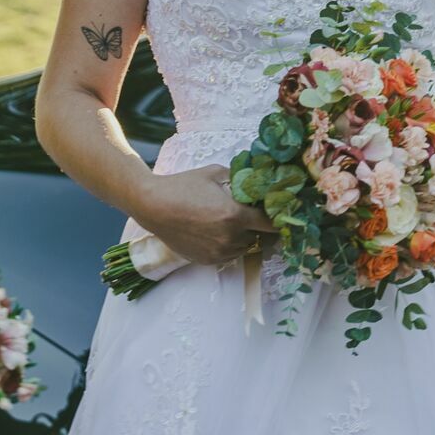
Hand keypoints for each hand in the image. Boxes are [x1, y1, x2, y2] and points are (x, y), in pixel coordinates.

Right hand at [134, 164, 274, 265]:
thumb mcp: (215, 174)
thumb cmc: (183, 186)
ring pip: (245, 248)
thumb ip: (239, 178)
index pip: (270, 224)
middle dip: (261, 228)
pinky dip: (231, 246)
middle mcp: (229, 238)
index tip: (281, 214)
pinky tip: (221, 232)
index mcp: (235, 216)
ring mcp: (218, 252)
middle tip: (257, 216)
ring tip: (236, 223)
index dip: (278, 218)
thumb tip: (256, 177)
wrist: (153, 206)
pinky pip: (229, 256)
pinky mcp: (207, 260)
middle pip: (260, 238)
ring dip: (246, 238)